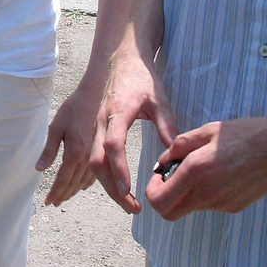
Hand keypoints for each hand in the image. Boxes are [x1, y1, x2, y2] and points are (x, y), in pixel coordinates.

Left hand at [36, 84, 100, 206]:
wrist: (95, 95)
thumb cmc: (73, 109)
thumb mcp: (56, 126)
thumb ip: (49, 150)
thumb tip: (39, 169)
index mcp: (74, 152)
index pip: (62, 179)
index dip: (55, 192)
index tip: (48, 202)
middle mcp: (86, 158)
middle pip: (73, 184)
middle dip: (63, 195)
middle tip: (54, 203)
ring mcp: (94, 155)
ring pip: (84, 181)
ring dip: (73, 191)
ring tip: (64, 197)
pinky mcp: (100, 150)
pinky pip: (93, 174)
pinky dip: (85, 183)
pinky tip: (82, 185)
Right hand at [89, 53, 177, 214]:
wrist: (122, 59)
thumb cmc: (142, 78)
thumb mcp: (159, 99)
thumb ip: (167, 124)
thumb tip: (175, 153)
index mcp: (117, 111)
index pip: (113, 143)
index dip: (118, 168)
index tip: (128, 189)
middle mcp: (101, 120)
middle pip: (96, 159)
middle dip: (111, 187)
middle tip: (132, 207)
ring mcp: (94, 124)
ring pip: (90, 161)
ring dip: (105, 185)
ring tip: (126, 203)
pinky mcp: (93, 128)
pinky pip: (90, 155)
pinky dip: (99, 175)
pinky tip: (112, 187)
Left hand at [146, 115, 266, 219]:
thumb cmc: (247, 133)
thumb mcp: (208, 130)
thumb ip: (179, 146)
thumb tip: (161, 161)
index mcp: (196, 172)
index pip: (159, 200)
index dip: (151, 190)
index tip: (157, 175)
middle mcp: (207, 194)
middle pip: (169, 213)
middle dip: (163, 197)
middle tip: (169, 177)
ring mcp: (222, 204)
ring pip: (189, 208)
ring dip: (185, 193)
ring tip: (200, 167)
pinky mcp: (234, 207)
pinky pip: (209, 204)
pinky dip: (204, 192)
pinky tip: (219, 172)